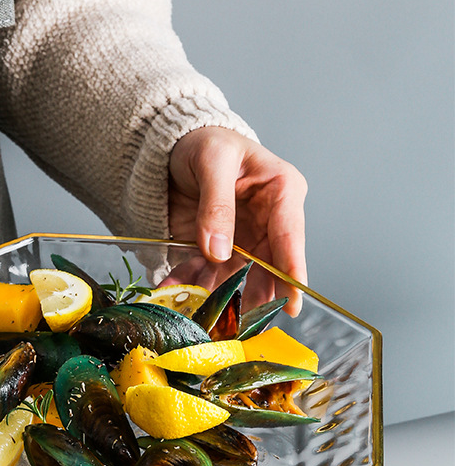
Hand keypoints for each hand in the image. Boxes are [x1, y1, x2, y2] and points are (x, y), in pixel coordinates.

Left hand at [167, 126, 307, 314]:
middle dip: (257, 296)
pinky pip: (206, 274)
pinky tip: (175, 294)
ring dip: (219, 297)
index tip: (293, 302)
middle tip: (249, 324)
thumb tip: (219, 251)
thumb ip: (217, 204)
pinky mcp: (216, 250)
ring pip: (237, 277)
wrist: (172, 147)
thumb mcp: (212, 161)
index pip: (290, 236)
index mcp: (280, 191)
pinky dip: (190, 286)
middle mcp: (267, 221)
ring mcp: (242, 239)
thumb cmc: (204, 141)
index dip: (291, 270)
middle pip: (268, 266)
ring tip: (205, 316)